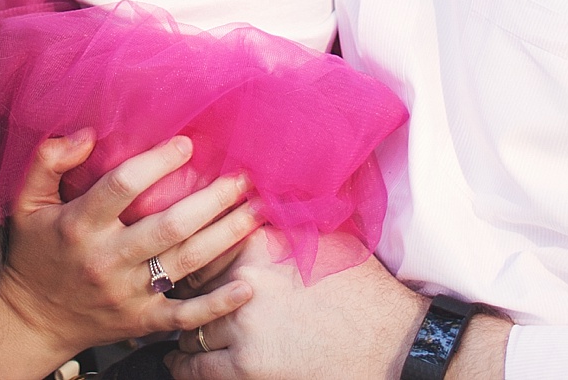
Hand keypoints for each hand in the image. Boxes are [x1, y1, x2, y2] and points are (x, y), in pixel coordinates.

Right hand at [0, 131, 261, 357]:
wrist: (32, 320)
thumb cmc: (34, 252)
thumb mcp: (27, 203)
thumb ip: (48, 161)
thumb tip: (87, 134)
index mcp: (79, 226)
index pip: (122, 187)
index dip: (157, 162)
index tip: (187, 143)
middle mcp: (106, 260)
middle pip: (168, 226)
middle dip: (211, 200)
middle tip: (242, 177)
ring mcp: (127, 294)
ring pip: (184, 263)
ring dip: (225, 236)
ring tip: (255, 211)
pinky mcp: (141, 321)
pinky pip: (184, 315)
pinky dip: (217, 304)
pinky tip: (247, 286)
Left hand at [163, 236, 424, 379]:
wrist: (393, 342)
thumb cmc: (364, 292)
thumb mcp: (327, 241)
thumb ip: (286, 225)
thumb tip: (263, 204)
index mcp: (261, 244)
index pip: (205, 241)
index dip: (194, 252)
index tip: (183, 256)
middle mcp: (245, 279)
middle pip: (192, 282)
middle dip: (186, 290)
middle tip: (174, 294)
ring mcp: (242, 323)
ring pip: (190, 324)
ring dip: (184, 329)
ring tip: (178, 332)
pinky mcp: (245, 365)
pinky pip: (196, 365)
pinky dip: (183, 365)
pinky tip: (178, 364)